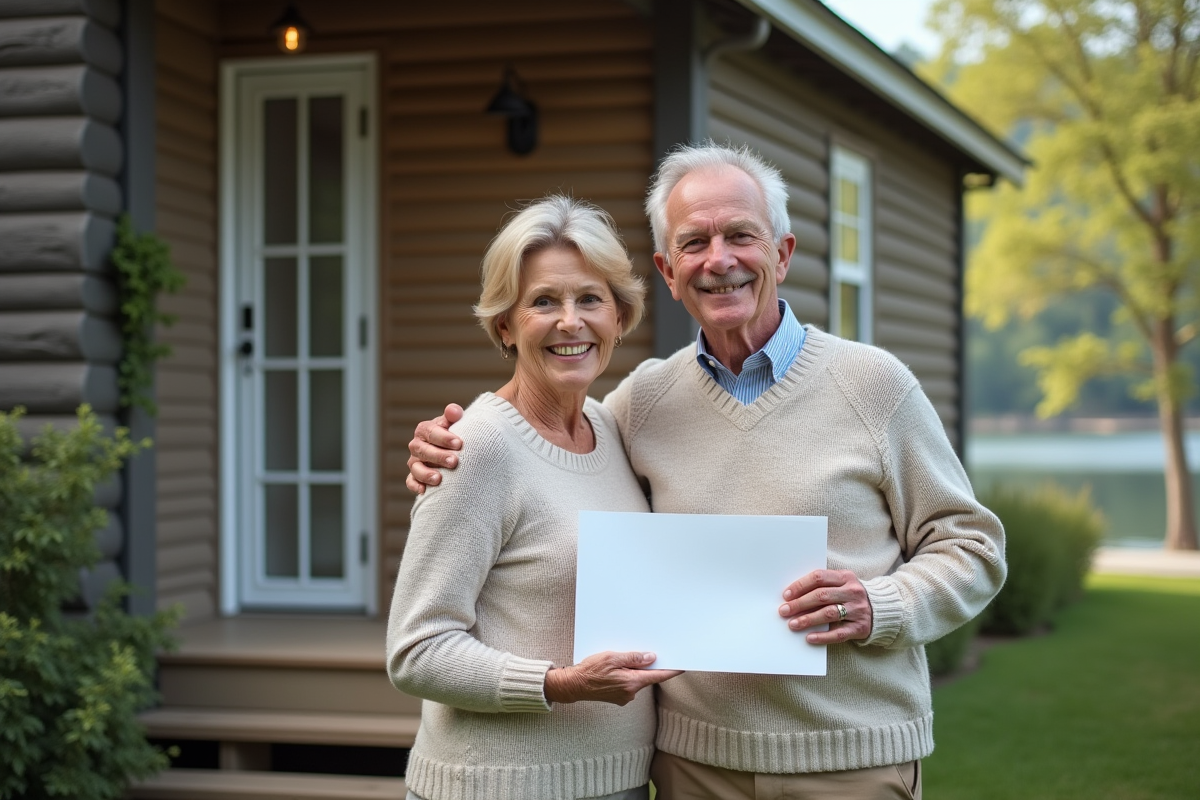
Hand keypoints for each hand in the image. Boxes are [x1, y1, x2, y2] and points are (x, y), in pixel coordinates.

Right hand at [405, 403, 464, 494]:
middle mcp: (417, 445)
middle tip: (454, 461)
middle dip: (438, 456)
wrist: (453, 450)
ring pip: (415, 467)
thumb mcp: (455, 423)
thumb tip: (453, 410)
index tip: (459, 444)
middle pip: (423, 450)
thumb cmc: (454, 435)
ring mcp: (415, 462)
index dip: (444, 438)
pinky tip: (424, 491)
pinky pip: (411, 482)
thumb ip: (454, 415)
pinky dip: (415, 486)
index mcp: (425, 430)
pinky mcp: (415, 476)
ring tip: (439, 479)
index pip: (431, 432)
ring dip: (425, 473)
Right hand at [543, 651, 682, 705]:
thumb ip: (633, 658)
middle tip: (646, 653)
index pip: (658, 676)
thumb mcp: (612, 657)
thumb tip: (651, 658)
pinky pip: (629, 684)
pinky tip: (616, 669)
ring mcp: (625, 697)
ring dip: (634, 671)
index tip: (682, 666)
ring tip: (621, 660)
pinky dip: (627, 676)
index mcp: (631, 682)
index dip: (671, 670)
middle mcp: (631, 692)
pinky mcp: (619, 697)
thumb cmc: (590, 670)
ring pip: (637, 680)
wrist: (574, 685)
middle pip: (647, 677)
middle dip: (647, 666)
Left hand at [778, 569, 872, 644]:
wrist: (881, 609)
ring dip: (808, 619)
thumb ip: (822, 586)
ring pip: (829, 614)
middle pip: (822, 596)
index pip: (819, 577)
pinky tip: (809, 638)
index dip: (800, 586)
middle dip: (800, 604)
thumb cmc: (851, 595)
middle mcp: (853, 592)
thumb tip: (792, 597)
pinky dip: (823, 636)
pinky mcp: (860, 628)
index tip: (786, 595)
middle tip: (784, 611)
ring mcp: (857, 610)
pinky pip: (839, 633)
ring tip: (792, 624)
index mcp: (846, 577)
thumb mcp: (841, 584)